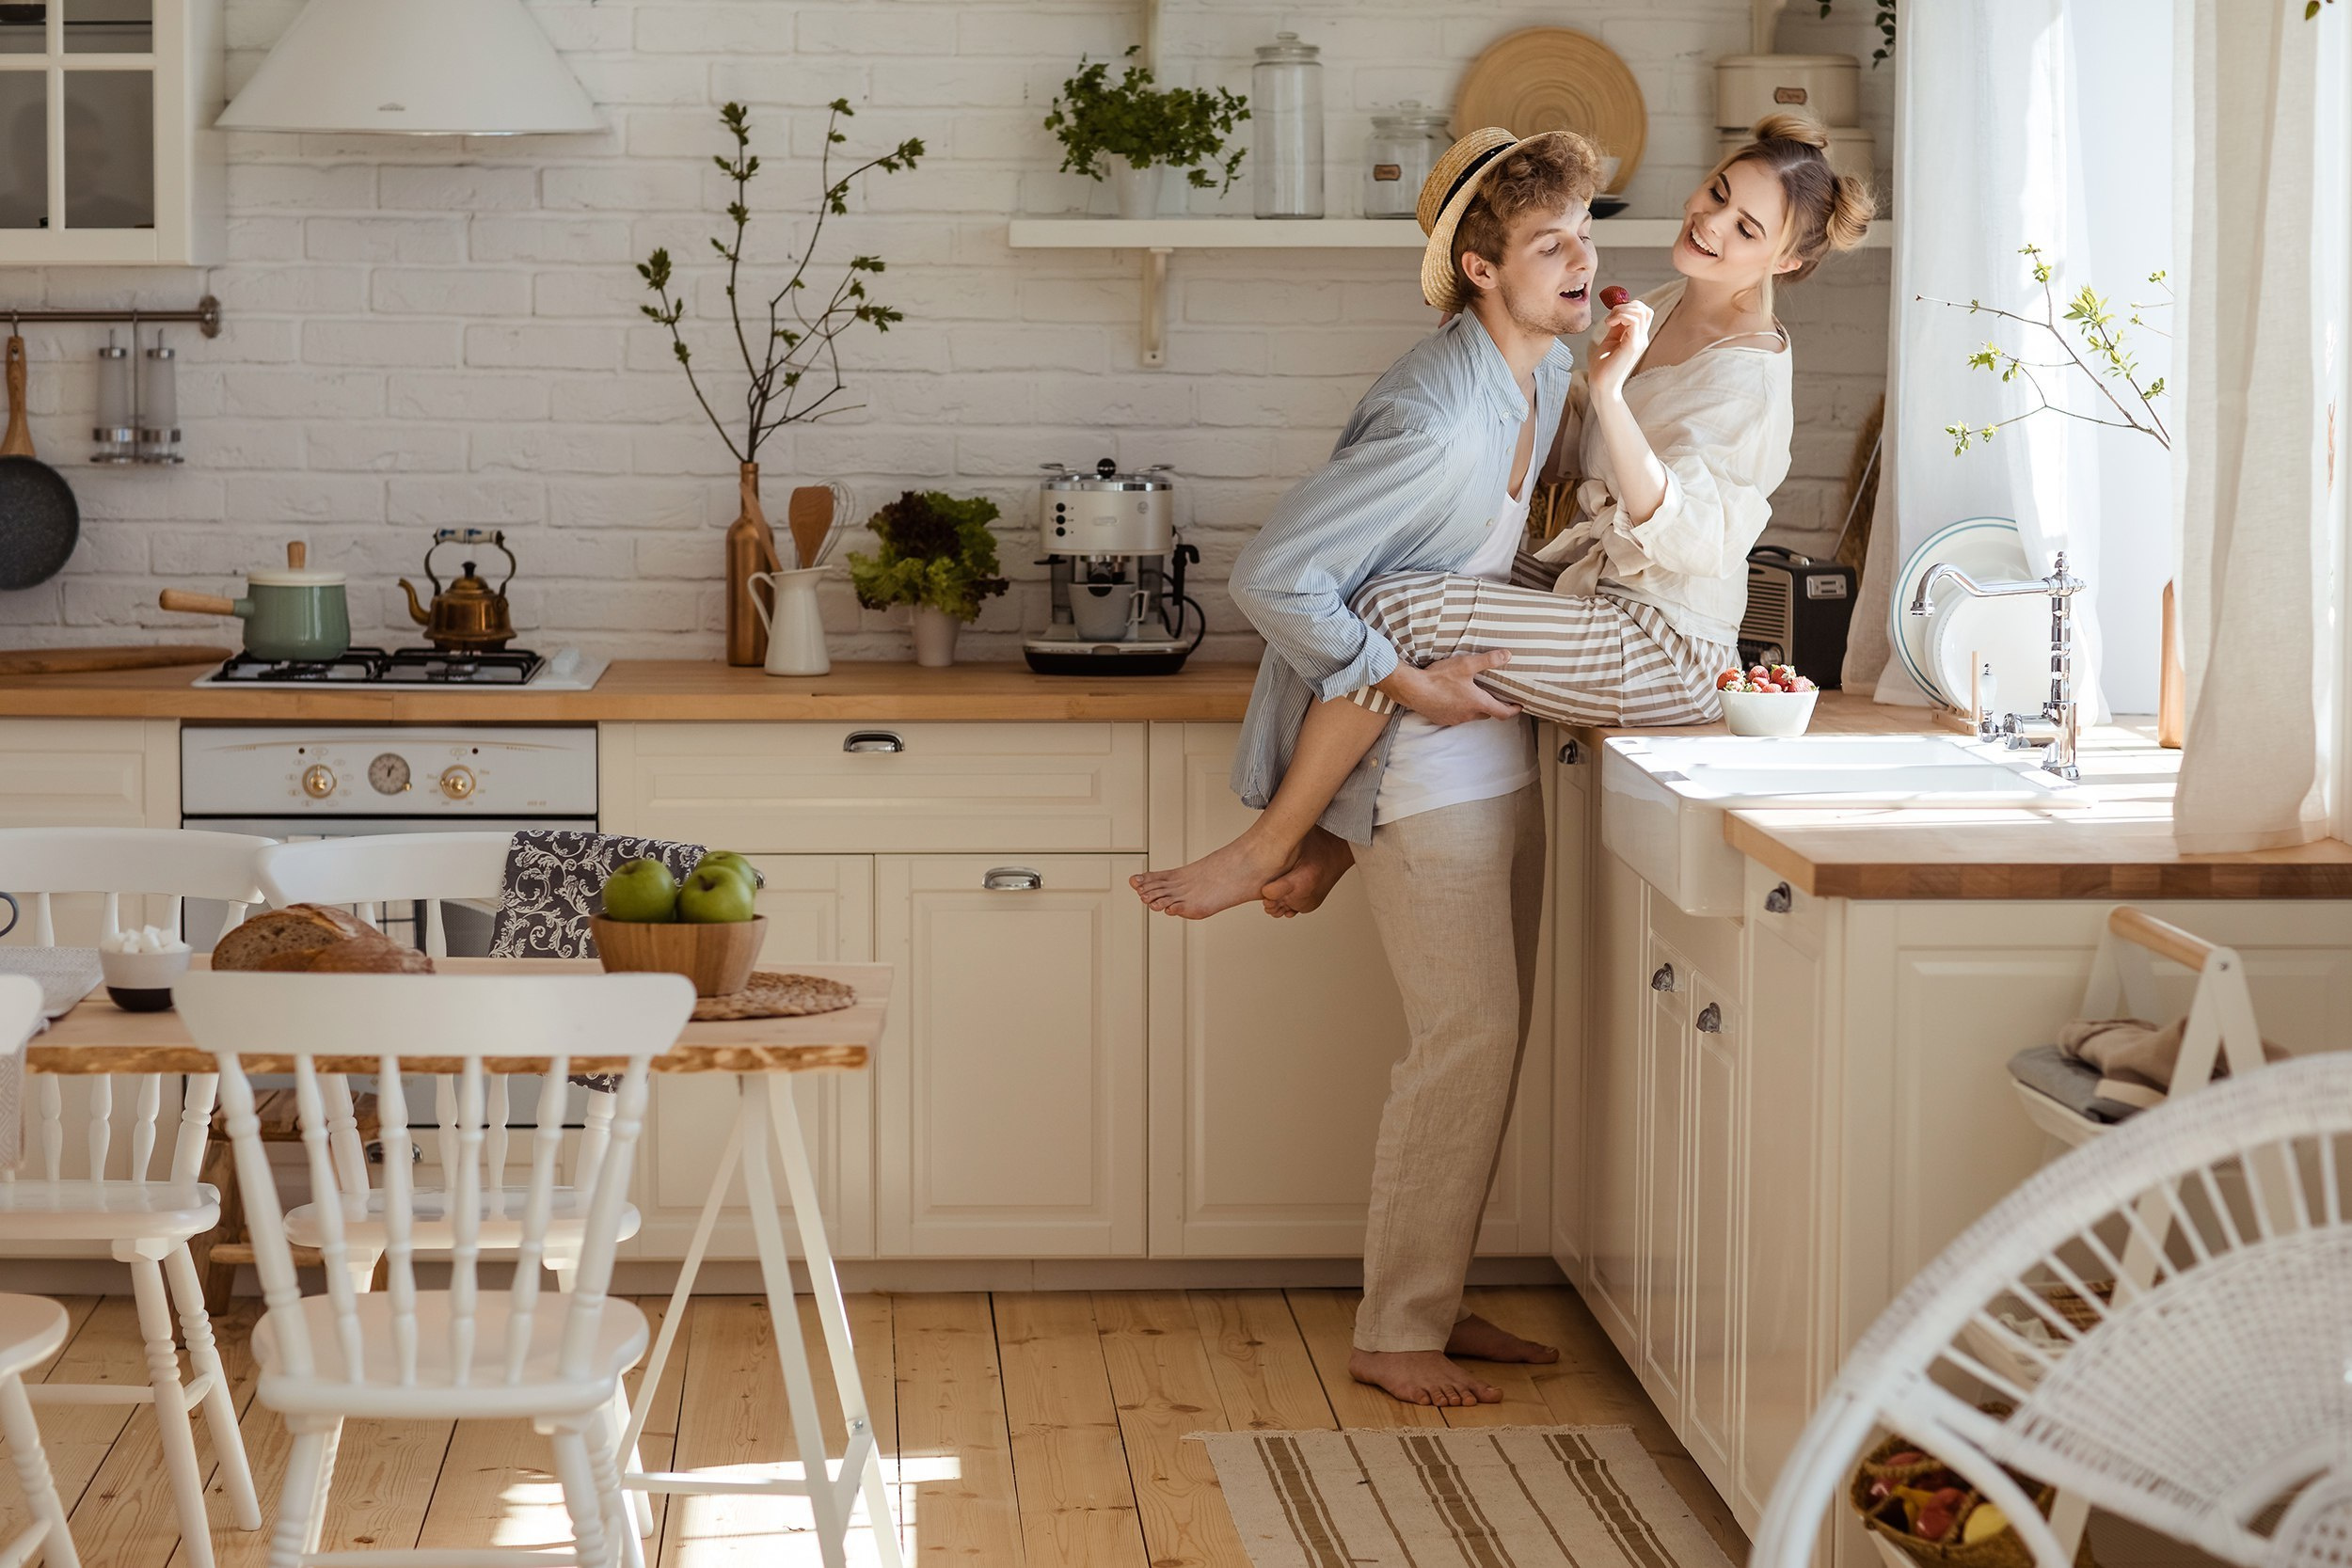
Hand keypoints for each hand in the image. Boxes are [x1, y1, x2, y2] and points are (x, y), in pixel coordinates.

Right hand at [1380, 650, 1520, 724]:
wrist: (1413, 689)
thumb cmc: (1440, 678)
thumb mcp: (1466, 664)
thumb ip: (1488, 660)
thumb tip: (1507, 655)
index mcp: (1478, 703)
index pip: (1502, 712)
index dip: (1513, 710)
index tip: (1518, 706)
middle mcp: (1468, 714)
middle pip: (1486, 713)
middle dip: (1492, 706)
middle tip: (1493, 695)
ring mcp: (1454, 719)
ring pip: (1470, 715)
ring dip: (1473, 707)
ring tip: (1470, 694)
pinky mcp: (1441, 719)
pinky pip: (1455, 716)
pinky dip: (1458, 709)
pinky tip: (1452, 698)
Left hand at [1585, 297, 1652, 402]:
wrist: (1601, 386)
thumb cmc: (1603, 367)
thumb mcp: (1610, 341)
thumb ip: (1616, 327)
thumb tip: (1617, 313)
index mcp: (1637, 337)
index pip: (1642, 312)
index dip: (1627, 307)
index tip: (1611, 316)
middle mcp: (1642, 338)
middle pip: (1644, 309)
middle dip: (1625, 306)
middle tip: (1610, 317)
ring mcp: (1639, 342)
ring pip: (1640, 311)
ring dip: (1621, 310)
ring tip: (1609, 321)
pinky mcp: (1633, 345)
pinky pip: (1634, 320)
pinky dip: (1621, 316)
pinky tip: (1609, 324)